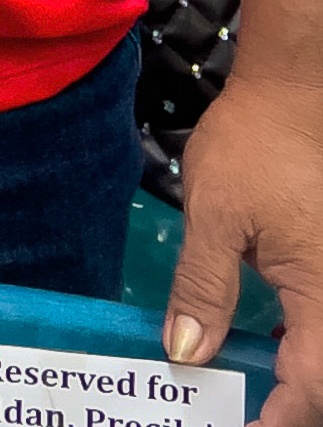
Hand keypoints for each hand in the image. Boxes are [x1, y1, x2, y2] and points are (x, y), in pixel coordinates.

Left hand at [171, 72, 322, 419]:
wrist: (291, 100)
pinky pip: (322, 331)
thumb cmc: (252, 148)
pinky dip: (299, 355)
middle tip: (233, 411)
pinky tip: (267, 359)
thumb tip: (185, 355)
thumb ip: (202, 288)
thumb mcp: (214, 216)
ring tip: (243, 397)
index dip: (277, 419)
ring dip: (294, 384)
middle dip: (285, 408)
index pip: (311, 386)